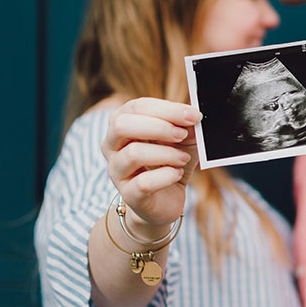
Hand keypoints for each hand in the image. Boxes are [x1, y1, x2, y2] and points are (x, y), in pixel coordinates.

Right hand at [101, 97, 201, 239]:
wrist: (166, 200)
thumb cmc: (170, 162)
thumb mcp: (183, 140)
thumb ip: (186, 126)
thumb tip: (193, 115)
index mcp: (122, 123)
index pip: (137, 107)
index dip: (167, 109)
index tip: (193, 115)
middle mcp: (112, 145)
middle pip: (122, 125)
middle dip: (159, 127)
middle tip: (182, 134)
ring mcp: (116, 171)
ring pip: (133, 154)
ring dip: (166, 153)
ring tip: (183, 158)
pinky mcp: (128, 194)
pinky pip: (143, 183)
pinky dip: (166, 176)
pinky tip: (176, 174)